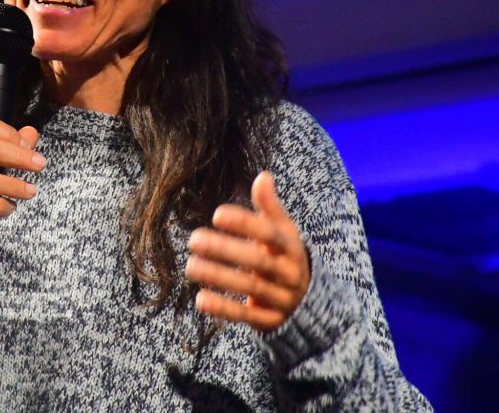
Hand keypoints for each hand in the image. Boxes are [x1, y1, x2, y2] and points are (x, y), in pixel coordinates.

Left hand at [185, 171, 309, 332]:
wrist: (307, 301)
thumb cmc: (284, 256)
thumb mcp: (283, 231)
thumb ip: (270, 207)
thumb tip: (263, 176)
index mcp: (291, 247)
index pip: (270, 234)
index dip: (245, 224)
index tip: (217, 215)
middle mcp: (289, 273)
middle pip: (258, 261)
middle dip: (225, 250)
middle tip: (193, 239)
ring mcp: (281, 299)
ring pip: (250, 287)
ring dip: (219, 276)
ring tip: (190, 265)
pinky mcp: (270, 321)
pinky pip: (246, 316)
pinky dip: (223, 308)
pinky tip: (200, 299)